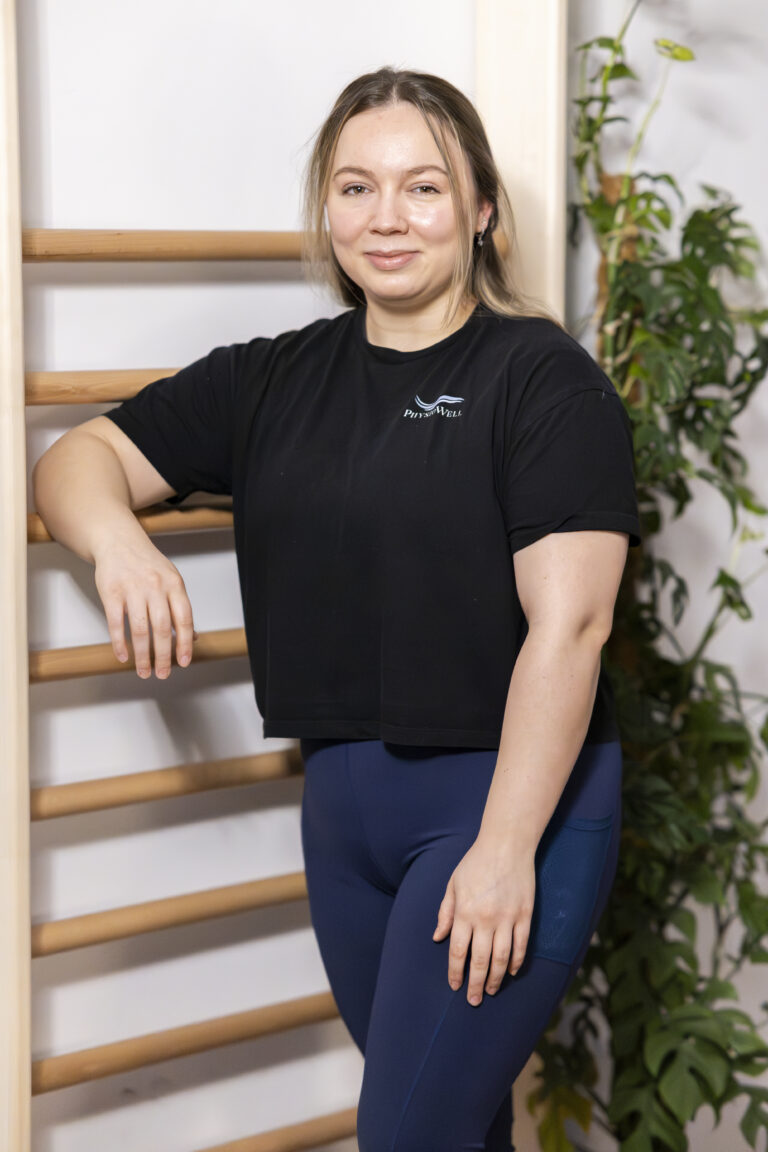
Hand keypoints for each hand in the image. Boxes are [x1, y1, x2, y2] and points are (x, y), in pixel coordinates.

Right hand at [94, 533, 196, 678]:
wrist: (118, 541)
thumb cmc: (147, 564)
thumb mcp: (171, 580)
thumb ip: (180, 608)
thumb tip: (192, 637)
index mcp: (174, 584)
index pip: (184, 618)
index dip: (184, 643)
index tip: (183, 662)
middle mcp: (155, 586)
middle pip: (161, 628)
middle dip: (163, 656)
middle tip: (162, 673)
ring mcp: (132, 589)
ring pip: (139, 629)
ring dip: (142, 655)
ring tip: (144, 671)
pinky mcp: (111, 592)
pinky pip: (115, 623)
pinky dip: (119, 643)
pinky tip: (123, 656)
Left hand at [432, 835, 535, 1005]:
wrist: (506, 844)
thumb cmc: (475, 862)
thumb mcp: (453, 884)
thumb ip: (445, 912)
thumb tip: (438, 937)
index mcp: (464, 912)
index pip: (458, 951)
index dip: (456, 973)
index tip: (455, 986)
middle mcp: (485, 919)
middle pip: (480, 961)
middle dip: (475, 984)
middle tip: (473, 1000)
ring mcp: (507, 918)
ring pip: (502, 959)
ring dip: (496, 979)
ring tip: (491, 991)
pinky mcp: (525, 915)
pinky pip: (521, 945)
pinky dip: (517, 962)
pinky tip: (512, 972)